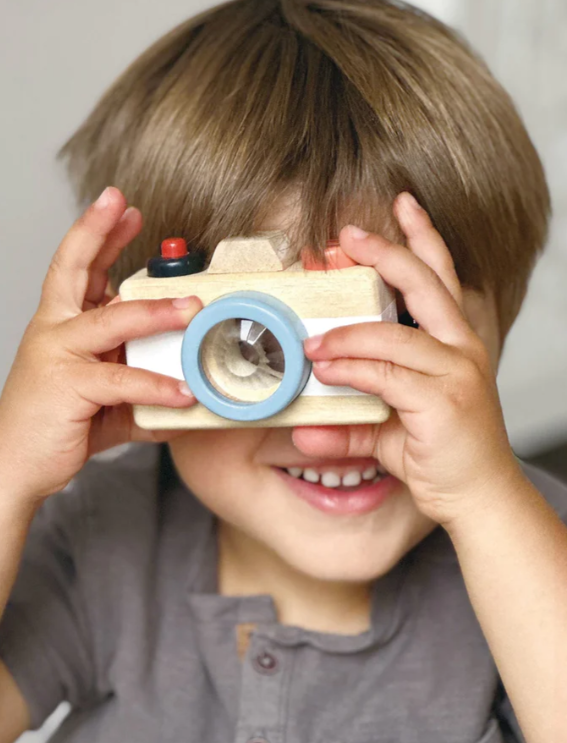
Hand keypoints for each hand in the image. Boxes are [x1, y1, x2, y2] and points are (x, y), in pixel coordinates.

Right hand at [0, 186, 200, 499]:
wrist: (15, 465)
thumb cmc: (57, 425)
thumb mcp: (101, 394)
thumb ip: (135, 379)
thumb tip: (183, 383)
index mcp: (59, 325)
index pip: (77, 268)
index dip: (97, 234)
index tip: (121, 207)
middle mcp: (53, 331)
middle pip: (74, 270)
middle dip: (99, 234)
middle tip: (125, 208)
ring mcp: (57, 355)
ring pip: (111, 321)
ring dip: (155, 312)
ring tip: (192, 308)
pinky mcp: (68, 387)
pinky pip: (122, 380)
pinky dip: (156, 385)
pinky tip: (184, 392)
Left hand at [294, 192, 520, 526]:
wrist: (478, 497)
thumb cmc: (439, 453)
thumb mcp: (390, 427)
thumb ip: (352, 417)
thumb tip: (305, 425)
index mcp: (453, 342)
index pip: (442, 276)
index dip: (422, 237)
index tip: (400, 205)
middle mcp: (460, 348)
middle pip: (426, 284)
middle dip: (386, 252)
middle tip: (345, 235)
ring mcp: (456, 372)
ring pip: (393, 335)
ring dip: (346, 334)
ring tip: (310, 342)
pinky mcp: (444, 401)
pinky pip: (386, 375)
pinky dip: (351, 368)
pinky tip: (325, 368)